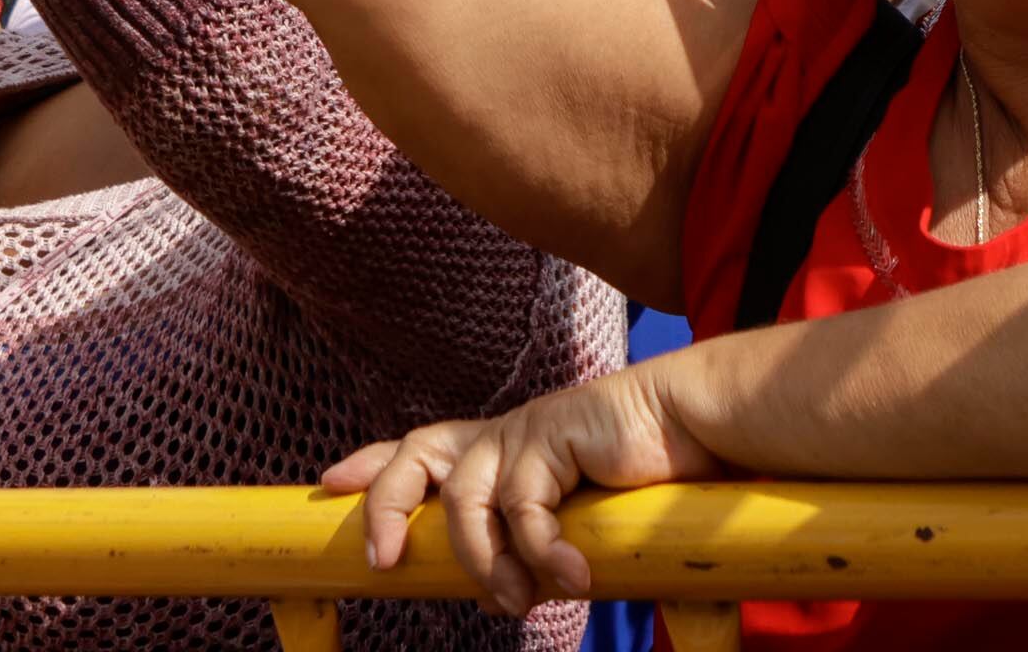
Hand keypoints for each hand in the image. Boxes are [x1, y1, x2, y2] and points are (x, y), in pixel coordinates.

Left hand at [323, 363, 719, 616]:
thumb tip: (518, 599)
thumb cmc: (642, 474)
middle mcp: (503, 434)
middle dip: (387, 507)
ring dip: (483, 562)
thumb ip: (542, 547)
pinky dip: (542, 553)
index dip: (374, 466)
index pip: (421, 448)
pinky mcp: (552, 435)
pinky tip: (574, 578)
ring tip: (514, 604)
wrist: (695, 424)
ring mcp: (525, 431)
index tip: (331, 483)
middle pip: (416, 455)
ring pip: (467, 501)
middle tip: (383, 563)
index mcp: (501, 446)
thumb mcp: (578, 515)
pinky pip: (525, 508)